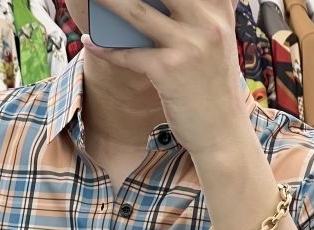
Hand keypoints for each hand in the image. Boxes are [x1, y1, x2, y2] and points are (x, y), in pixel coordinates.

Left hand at [80, 0, 249, 155]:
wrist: (223, 132)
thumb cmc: (213, 88)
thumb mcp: (215, 42)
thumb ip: (196, 15)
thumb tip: (151, 6)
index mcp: (219, 9)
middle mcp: (207, 21)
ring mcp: (188, 46)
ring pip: (137, 13)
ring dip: (108, 3)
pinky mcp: (169, 71)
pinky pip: (129, 54)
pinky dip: (106, 49)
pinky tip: (90, 43)